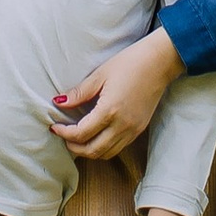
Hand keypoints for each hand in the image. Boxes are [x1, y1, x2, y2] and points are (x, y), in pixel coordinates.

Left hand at [50, 29, 182, 164]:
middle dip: (74, 148)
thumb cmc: (130, 63)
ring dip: (89, 151)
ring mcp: (133, 130)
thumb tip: (59, 102)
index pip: (81, 134)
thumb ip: (79, 93)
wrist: (160, 62)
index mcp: (110, 110)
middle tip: (63, 137)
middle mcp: (122, 125)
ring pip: (106, 154)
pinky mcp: (139, 129)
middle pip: (93, 151)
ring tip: (77, 139)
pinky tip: (96, 136)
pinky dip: (103, 147)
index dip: (64, 133)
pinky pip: (118, 148)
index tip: (54, 127)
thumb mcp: (101, 74)